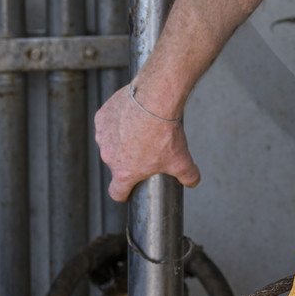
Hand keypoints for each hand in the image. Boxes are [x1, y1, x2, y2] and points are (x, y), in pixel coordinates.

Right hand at [94, 82, 201, 200]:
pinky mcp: (102, 118)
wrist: (155, 101)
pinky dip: (117, 121)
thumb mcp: (182, 160)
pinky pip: (108, 123)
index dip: (124, 193)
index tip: (131, 188)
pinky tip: (132, 116)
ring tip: (141, 130)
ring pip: (111, 143)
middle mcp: (109, 157)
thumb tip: (192, 181)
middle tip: (146, 149)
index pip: (117, 193)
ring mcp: (103, 137)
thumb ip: (188, 176)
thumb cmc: (165, 132)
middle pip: (117, 164)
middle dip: (129, 160)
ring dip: (121, 140)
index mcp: (124, 172)